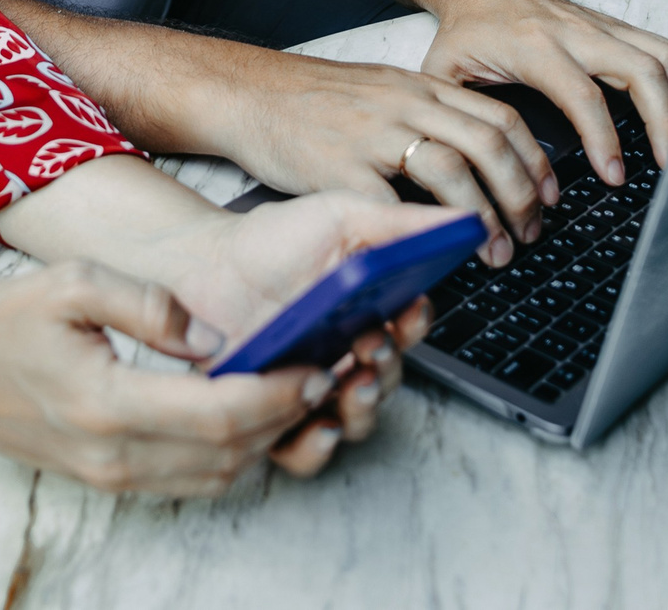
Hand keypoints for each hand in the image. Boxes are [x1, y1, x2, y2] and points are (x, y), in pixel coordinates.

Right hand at [0, 259, 342, 496]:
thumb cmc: (3, 323)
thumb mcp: (72, 282)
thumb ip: (147, 303)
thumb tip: (210, 335)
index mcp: (108, 402)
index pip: (218, 414)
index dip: (277, 395)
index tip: (315, 365)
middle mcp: (116, 455)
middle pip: (230, 455)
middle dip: (287, 418)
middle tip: (327, 375)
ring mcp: (113, 477)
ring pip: (218, 477)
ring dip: (265, 442)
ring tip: (295, 393)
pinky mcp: (112, 480)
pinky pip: (192, 481)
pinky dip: (232, 455)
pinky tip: (248, 415)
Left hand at [133, 190, 457, 472]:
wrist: (201, 265)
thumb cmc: (270, 240)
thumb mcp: (339, 217)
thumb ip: (399, 224)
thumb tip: (466, 222)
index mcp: (369, 309)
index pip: (409, 328)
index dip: (416, 324)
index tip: (410, 308)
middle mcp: (347, 354)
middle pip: (388, 378)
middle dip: (388, 366)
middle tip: (370, 346)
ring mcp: (312, 388)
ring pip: (357, 418)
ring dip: (364, 406)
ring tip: (351, 381)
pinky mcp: (274, 415)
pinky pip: (304, 451)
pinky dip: (317, 447)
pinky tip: (318, 424)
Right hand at [204, 49, 559, 258]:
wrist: (247, 92)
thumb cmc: (312, 101)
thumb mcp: (381, 93)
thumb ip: (425, 117)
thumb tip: (477, 162)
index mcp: (421, 87)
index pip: (501, 118)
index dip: (535, 161)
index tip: (549, 196)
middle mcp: (405, 105)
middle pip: (488, 144)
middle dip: (521, 195)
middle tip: (530, 232)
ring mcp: (373, 134)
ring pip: (452, 170)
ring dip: (483, 217)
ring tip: (493, 251)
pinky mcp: (339, 167)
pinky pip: (393, 203)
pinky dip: (420, 230)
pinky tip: (433, 253)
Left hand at [422, 0, 667, 184]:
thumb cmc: (465, 30)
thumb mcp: (443, 71)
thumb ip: (455, 116)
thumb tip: (472, 168)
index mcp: (534, 46)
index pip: (582, 93)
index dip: (602, 137)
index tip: (613, 176)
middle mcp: (577, 32)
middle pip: (642, 70)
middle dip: (666, 121)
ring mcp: (603, 26)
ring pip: (665, 55)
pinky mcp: (618, 27)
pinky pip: (667, 49)